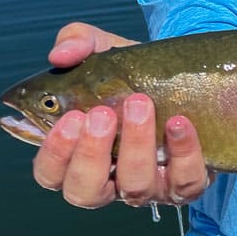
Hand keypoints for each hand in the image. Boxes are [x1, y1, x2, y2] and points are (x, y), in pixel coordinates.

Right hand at [32, 23, 208, 208]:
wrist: (185, 77)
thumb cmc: (132, 74)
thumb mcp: (104, 51)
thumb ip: (77, 43)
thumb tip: (60, 54)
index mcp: (78, 156)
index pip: (50, 173)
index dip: (54, 154)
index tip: (69, 117)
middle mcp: (109, 180)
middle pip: (85, 192)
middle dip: (91, 155)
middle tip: (102, 113)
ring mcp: (148, 186)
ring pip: (134, 188)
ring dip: (136, 146)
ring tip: (140, 103)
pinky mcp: (185, 184)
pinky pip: (184, 182)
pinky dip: (183, 153)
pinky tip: (179, 122)